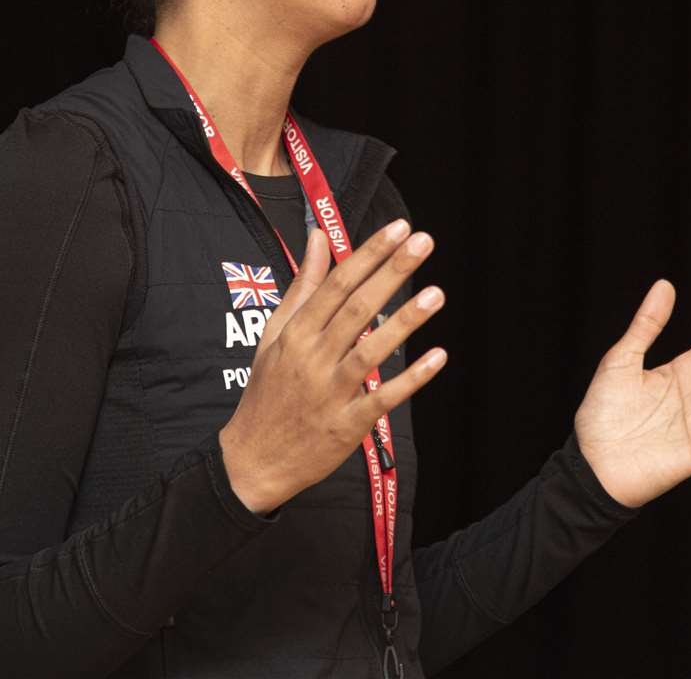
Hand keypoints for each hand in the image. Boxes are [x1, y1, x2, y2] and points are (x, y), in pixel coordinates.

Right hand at [218, 220, 448, 513]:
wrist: (252, 460)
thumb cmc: (268, 391)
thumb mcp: (275, 334)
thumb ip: (303, 286)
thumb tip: (318, 238)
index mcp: (296, 333)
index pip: (336, 284)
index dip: (368, 254)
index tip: (397, 229)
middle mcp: (312, 358)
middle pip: (356, 308)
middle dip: (391, 272)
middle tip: (423, 242)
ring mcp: (330, 392)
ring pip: (371, 351)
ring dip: (405, 322)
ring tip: (436, 294)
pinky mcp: (346, 425)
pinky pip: (381, 398)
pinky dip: (410, 379)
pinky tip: (437, 357)